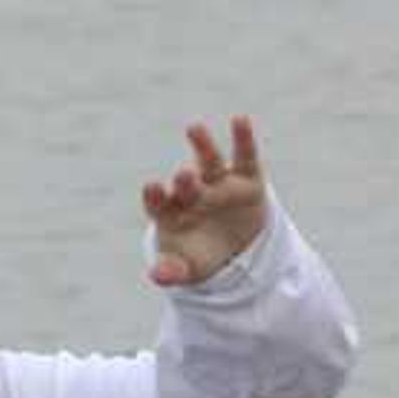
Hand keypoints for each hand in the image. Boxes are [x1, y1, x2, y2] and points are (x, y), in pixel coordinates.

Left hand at [142, 116, 268, 288]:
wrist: (234, 250)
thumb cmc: (199, 256)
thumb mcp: (186, 270)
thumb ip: (171, 272)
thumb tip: (157, 277)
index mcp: (172, 214)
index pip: (159, 204)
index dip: (155, 196)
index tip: (151, 188)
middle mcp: (193, 194)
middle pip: (186, 185)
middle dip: (185, 181)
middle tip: (182, 175)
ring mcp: (219, 184)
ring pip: (209, 162)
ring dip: (202, 146)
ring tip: (193, 128)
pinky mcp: (247, 179)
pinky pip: (245, 156)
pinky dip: (243, 138)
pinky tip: (240, 120)